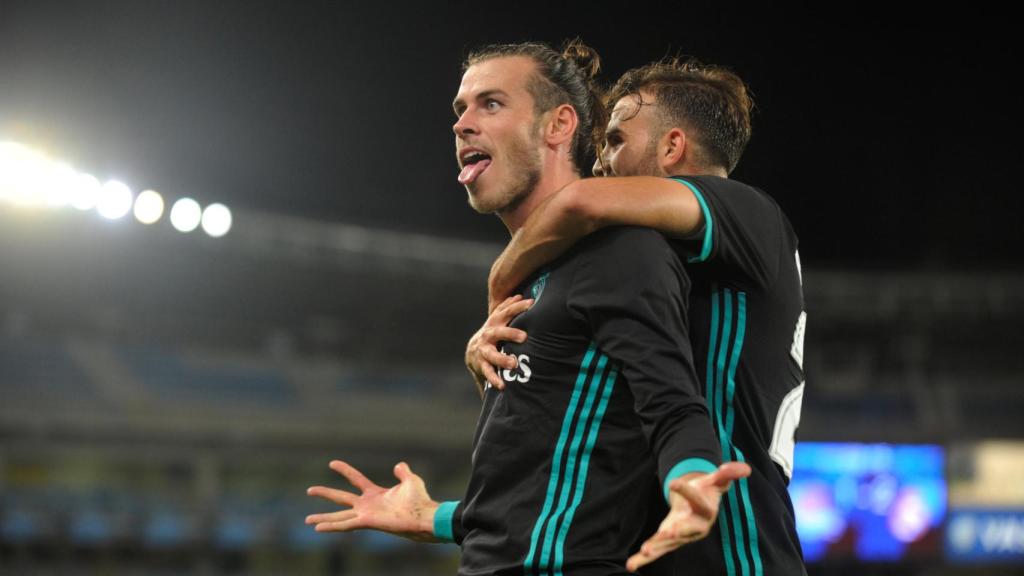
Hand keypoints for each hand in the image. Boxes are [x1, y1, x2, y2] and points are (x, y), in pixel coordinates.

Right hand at [306, 460, 439, 542]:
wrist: (423, 515)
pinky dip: (331, 526)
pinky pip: (345, 524)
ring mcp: (365, 514)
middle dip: (325, 493)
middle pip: (341, 497)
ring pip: (339, 515)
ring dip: (323, 517)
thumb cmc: (419, 500)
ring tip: (307, 520)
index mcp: (375, 494)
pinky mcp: (366, 522)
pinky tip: (318, 528)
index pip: (355, 479)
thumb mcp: (410, 480)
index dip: (344, 470)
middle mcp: (367, 505)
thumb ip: (403, 472)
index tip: (331, 462)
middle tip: (309, 490)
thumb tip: (399, 464)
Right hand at [465, 295, 532, 394]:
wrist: (472, 350)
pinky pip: (487, 372)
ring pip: (492, 355)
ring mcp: (483, 350)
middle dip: (510, 333)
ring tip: (513, 364)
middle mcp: (488, 335)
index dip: (517, 307)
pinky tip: (502, 386)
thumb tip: (518, 295)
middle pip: (498, 332)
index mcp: (494, 323)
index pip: (506, 312)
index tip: (532, 303)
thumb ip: (506, 308)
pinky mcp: (481, 364)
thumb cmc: (492, 333)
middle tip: (524, 336)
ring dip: (502, 359)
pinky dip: (494, 379)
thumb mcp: (497, 319)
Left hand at [626, 462, 751, 570]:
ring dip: (657, 547)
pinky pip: (657, 550)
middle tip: (668, 532)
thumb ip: (726, 474)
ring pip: (669, 543)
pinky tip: (631, 565)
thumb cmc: (706, 492)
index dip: (686, 492)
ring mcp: (681, 536)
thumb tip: (745, 468)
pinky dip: (643, 559)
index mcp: (706, 511)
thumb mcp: (715, 481)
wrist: (698, 505)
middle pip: (687, 530)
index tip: (672, 482)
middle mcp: (695, 527)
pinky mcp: (668, 541)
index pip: (699, 503)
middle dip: (678, 532)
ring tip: (645, 551)